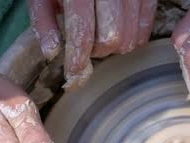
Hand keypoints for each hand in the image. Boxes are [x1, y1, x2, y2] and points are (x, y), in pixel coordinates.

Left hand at [29, 0, 157, 89]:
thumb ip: (43, 20)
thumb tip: (52, 53)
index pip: (82, 32)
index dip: (77, 58)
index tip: (73, 76)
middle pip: (111, 38)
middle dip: (98, 51)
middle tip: (87, 45)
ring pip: (130, 37)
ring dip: (115, 46)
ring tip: (101, 36)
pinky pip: (145, 27)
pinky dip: (134, 37)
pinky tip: (120, 31)